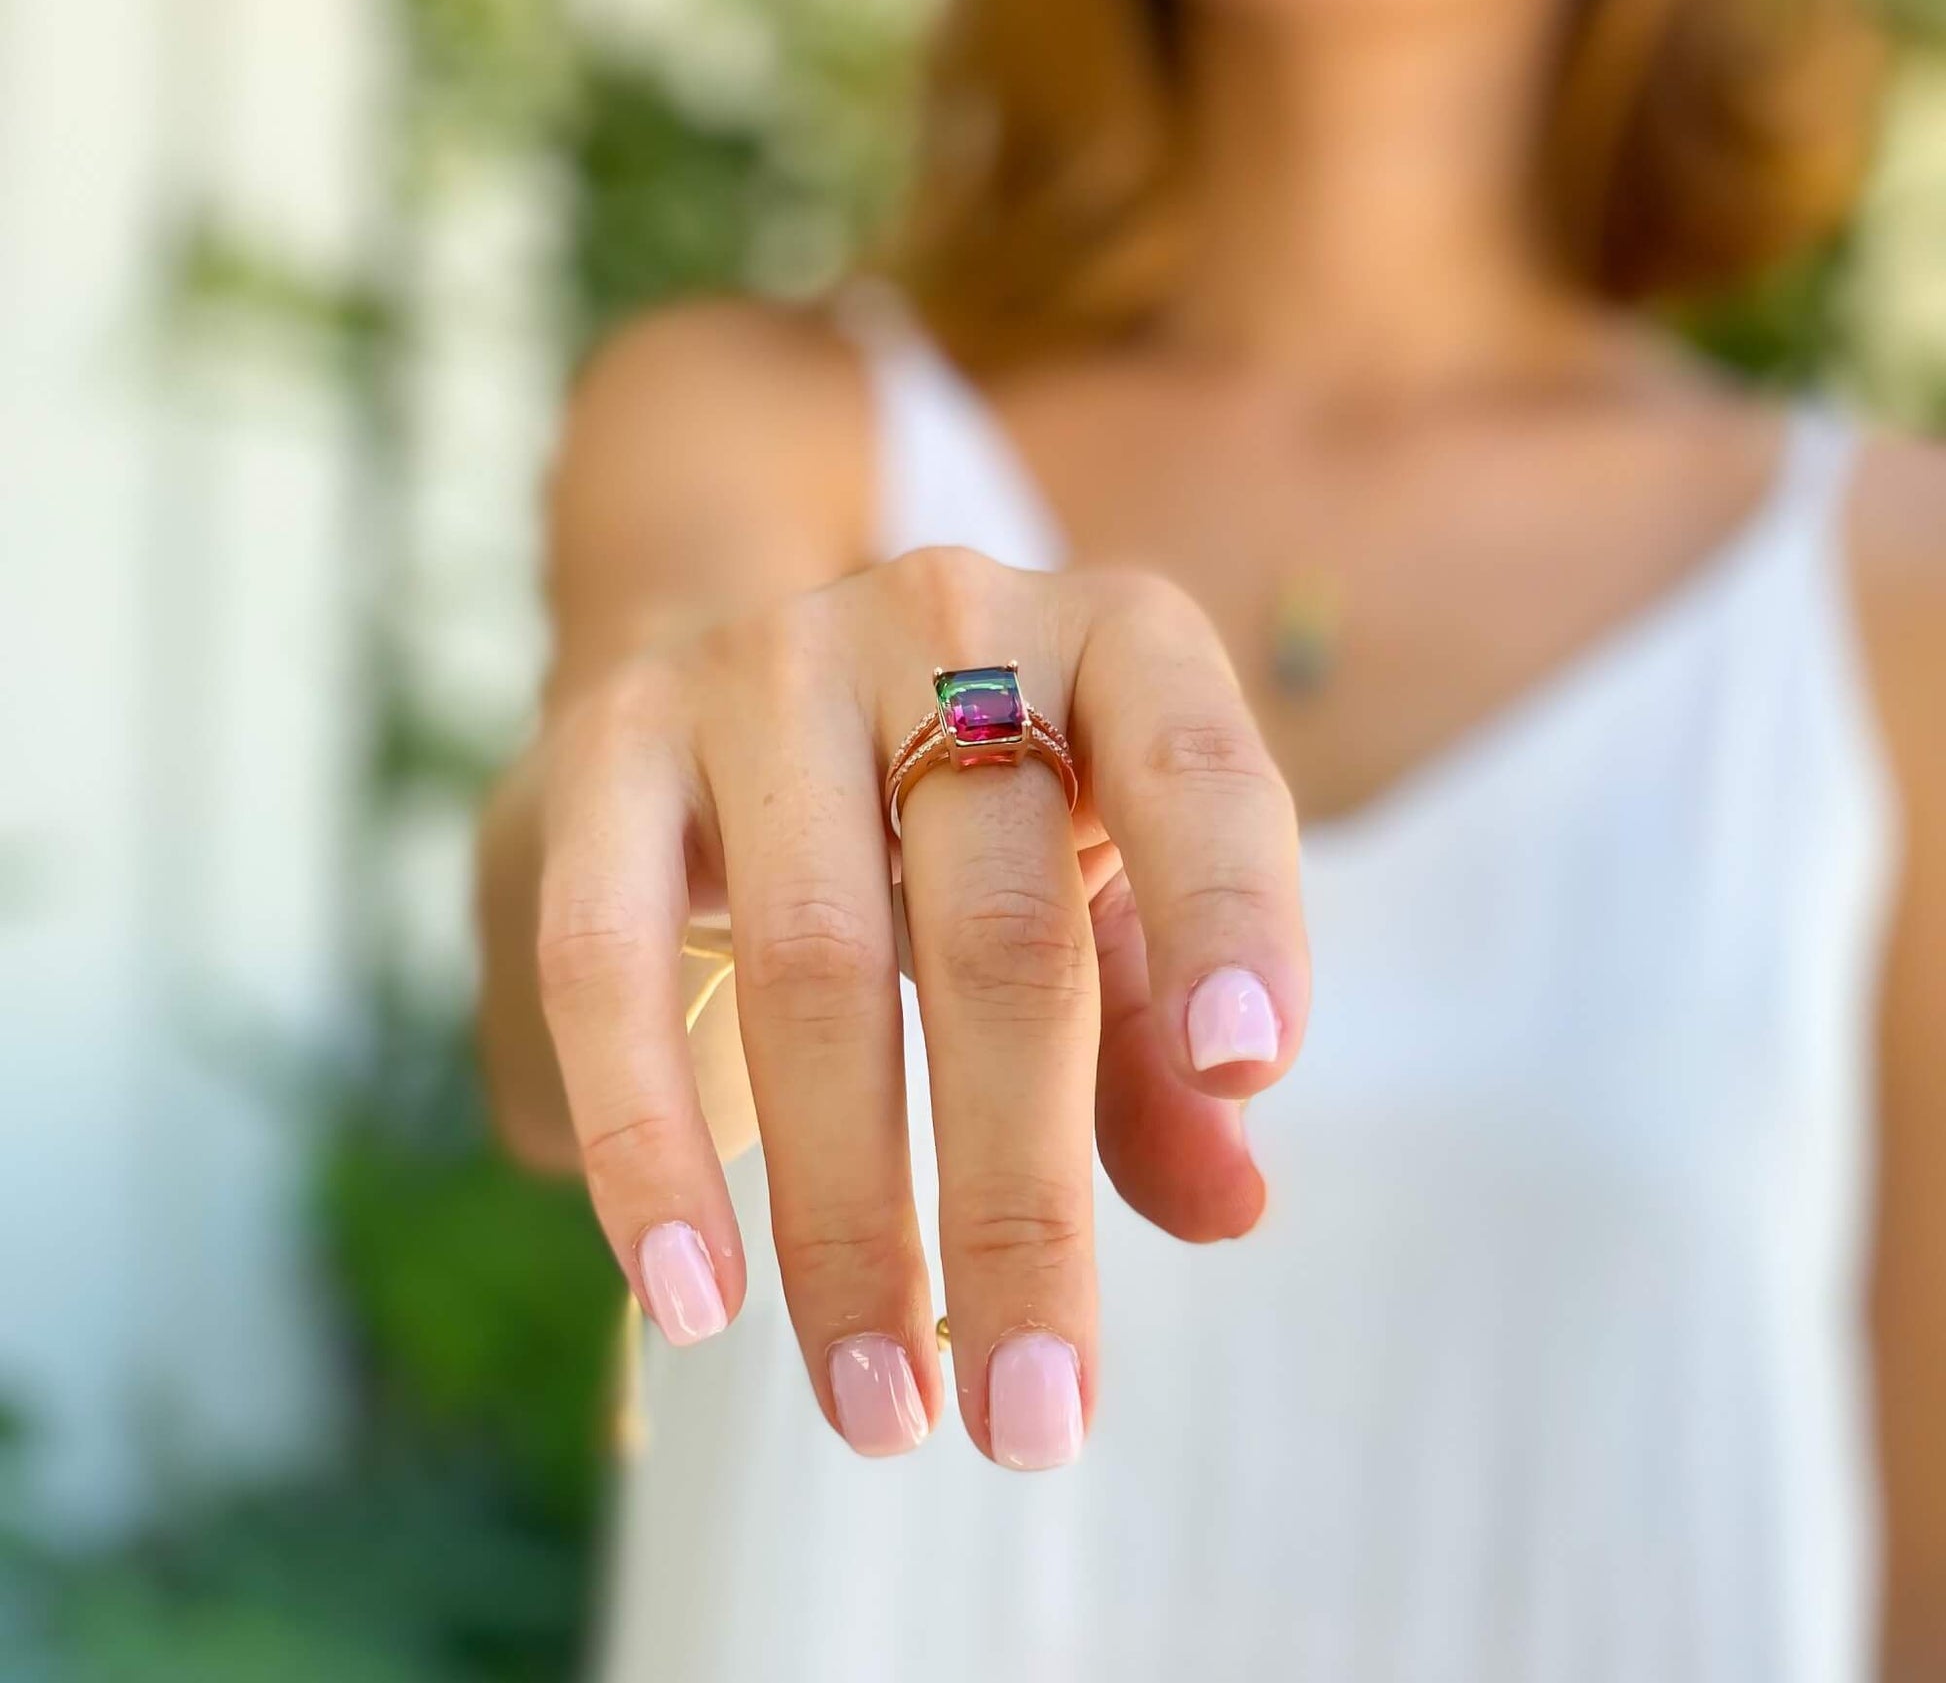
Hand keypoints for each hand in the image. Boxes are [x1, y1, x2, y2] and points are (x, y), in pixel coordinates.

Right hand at [534, 547, 1308, 1467]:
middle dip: (1016, 1197)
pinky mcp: (614, 735)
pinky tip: (692, 1296)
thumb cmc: (971, 821)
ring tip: (877, 1403)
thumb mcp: (1093, 902)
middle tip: (1036, 1420)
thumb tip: (1228, 1206)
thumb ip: (1151, 1049)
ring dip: (845, 1213)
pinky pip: (608, 954)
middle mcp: (946, 626)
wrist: (750, 687)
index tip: (1251, 1069)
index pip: (1196, 772)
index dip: (1232, 911)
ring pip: (814, 960)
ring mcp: (766, 666)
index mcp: (1110, 645)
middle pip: (997, 928)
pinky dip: (652, 1139)